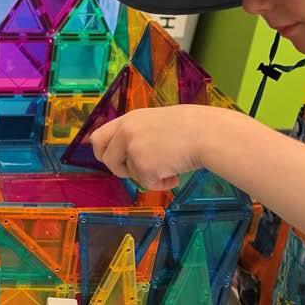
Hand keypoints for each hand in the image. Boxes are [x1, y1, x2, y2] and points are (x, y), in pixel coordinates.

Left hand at [90, 105, 223, 189]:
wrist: (206, 133)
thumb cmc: (190, 127)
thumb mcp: (155, 122)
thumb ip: (138, 134)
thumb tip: (129, 153)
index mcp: (128, 120)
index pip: (98, 137)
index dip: (103, 151)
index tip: (112, 159)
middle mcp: (126, 133)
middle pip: (107, 159)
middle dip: (120, 169)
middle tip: (139, 171)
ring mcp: (133, 150)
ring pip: (130, 174)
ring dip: (147, 176)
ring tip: (170, 167)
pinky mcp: (143, 167)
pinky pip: (147, 184)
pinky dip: (161, 184)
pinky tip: (175, 174)